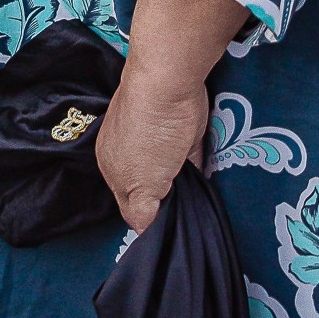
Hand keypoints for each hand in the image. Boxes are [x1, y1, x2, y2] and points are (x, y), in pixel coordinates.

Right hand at [95, 63, 210, 234]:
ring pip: (170, 178)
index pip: (129, 207)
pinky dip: (197, 175)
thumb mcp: (140, 184)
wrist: (169, 84)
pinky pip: (190, 163)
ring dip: (182, 189)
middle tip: (185, 221)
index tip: (168, 234)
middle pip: (149, 191)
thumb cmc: (148, 134)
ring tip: (197, 206)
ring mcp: (157, 144)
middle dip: (165, 206)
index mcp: (113, 168)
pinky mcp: (183, 135)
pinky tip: (206, 185)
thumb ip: (141, 212)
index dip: (148, 221)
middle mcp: (131, 156)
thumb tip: (144, 231)